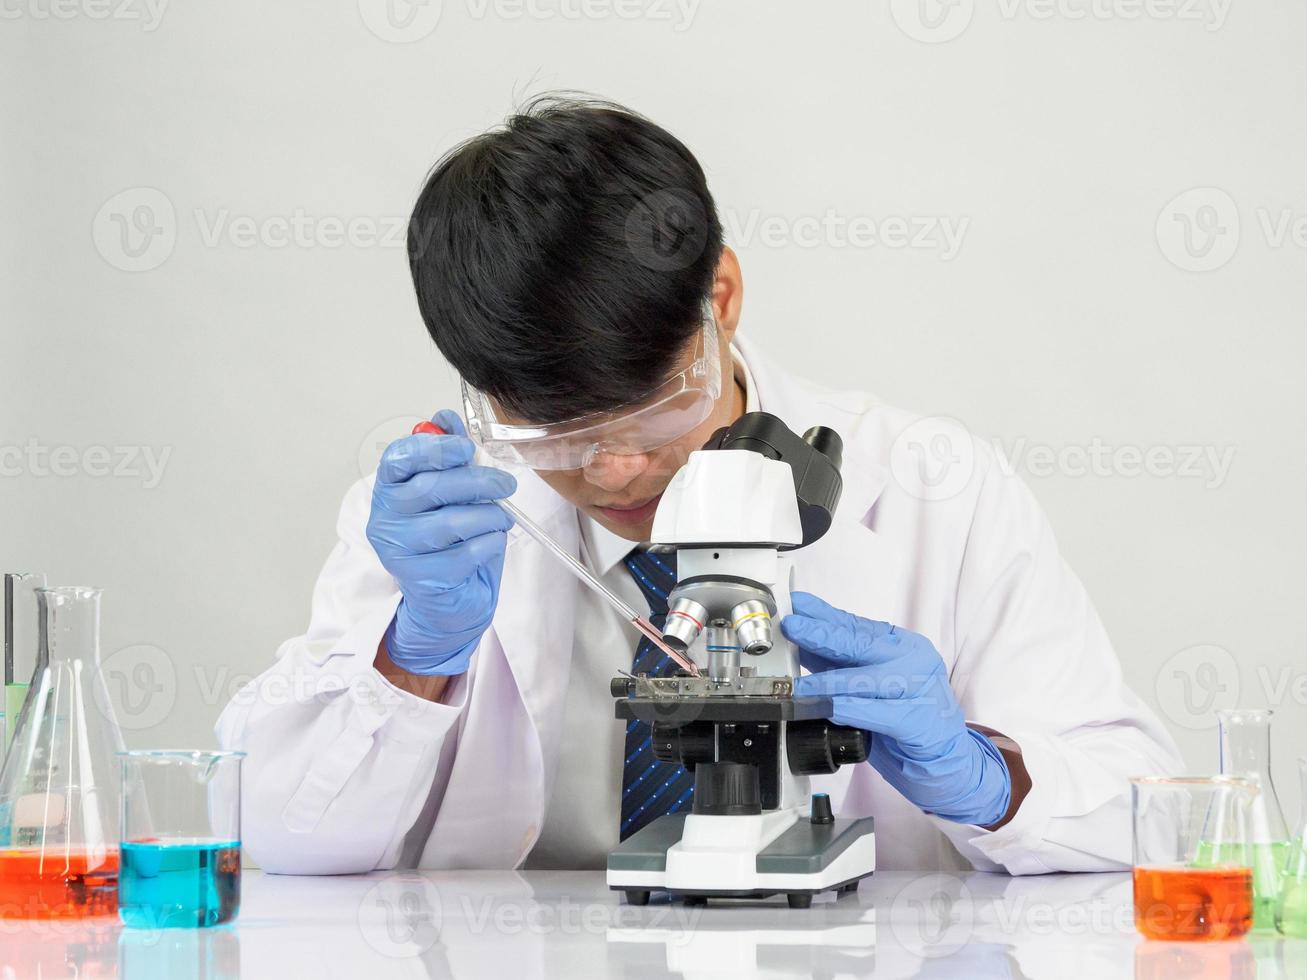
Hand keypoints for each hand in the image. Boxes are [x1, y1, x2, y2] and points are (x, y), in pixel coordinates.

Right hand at [366, 411, 516, 675]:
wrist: (449, 600)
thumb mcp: (451, 492)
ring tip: (502, 517)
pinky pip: (467, 552)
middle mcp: (387, 518)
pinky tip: (491, 541)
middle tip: (505, 483)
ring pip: (452, 521)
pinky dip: (489, 542)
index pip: (398, 458)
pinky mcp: (425, 579)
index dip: (434, 448)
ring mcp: (402, 551)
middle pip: (431, 487)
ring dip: (488, 514)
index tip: (465, 448)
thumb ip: (448, 453)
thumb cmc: (449, 540)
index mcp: (390, 489)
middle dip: (477, 480)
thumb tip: (446, 416)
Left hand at [782, 592, 1010, 826]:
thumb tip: (801, 644)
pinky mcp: (920, 723)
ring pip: (866, 680)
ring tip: (798, 685)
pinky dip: (851, 710)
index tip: (799, 605)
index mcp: (903, 646)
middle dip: (822, 635)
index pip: (858, 626)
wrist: (950, 761)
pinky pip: (879, 713)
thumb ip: (840, 664)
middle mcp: (915, 661)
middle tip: (793, 628)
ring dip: (827, 682)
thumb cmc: (907, 719)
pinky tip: (829, 708)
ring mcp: (920, 690)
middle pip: (861, 644)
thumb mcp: (870, 685)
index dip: (825, 615)